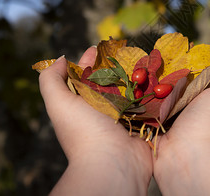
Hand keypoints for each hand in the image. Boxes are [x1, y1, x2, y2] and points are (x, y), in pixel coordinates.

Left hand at [39, 47, 152, 195]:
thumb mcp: (58, 104)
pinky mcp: (144, 122)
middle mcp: (102, 109)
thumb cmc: (83, 132)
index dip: (88, 61)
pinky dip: (152, 90)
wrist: (113, 164)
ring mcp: (124, 116)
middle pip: (109, 81)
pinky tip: (158, 76)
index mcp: (82, 104)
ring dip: (137, 75)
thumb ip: (51, 80)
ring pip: (130, 89)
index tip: (97, 47)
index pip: (84, 77)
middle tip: (126, 49)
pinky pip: (149, 101)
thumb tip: (59, 59)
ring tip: (144, 58)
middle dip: (116, 65)